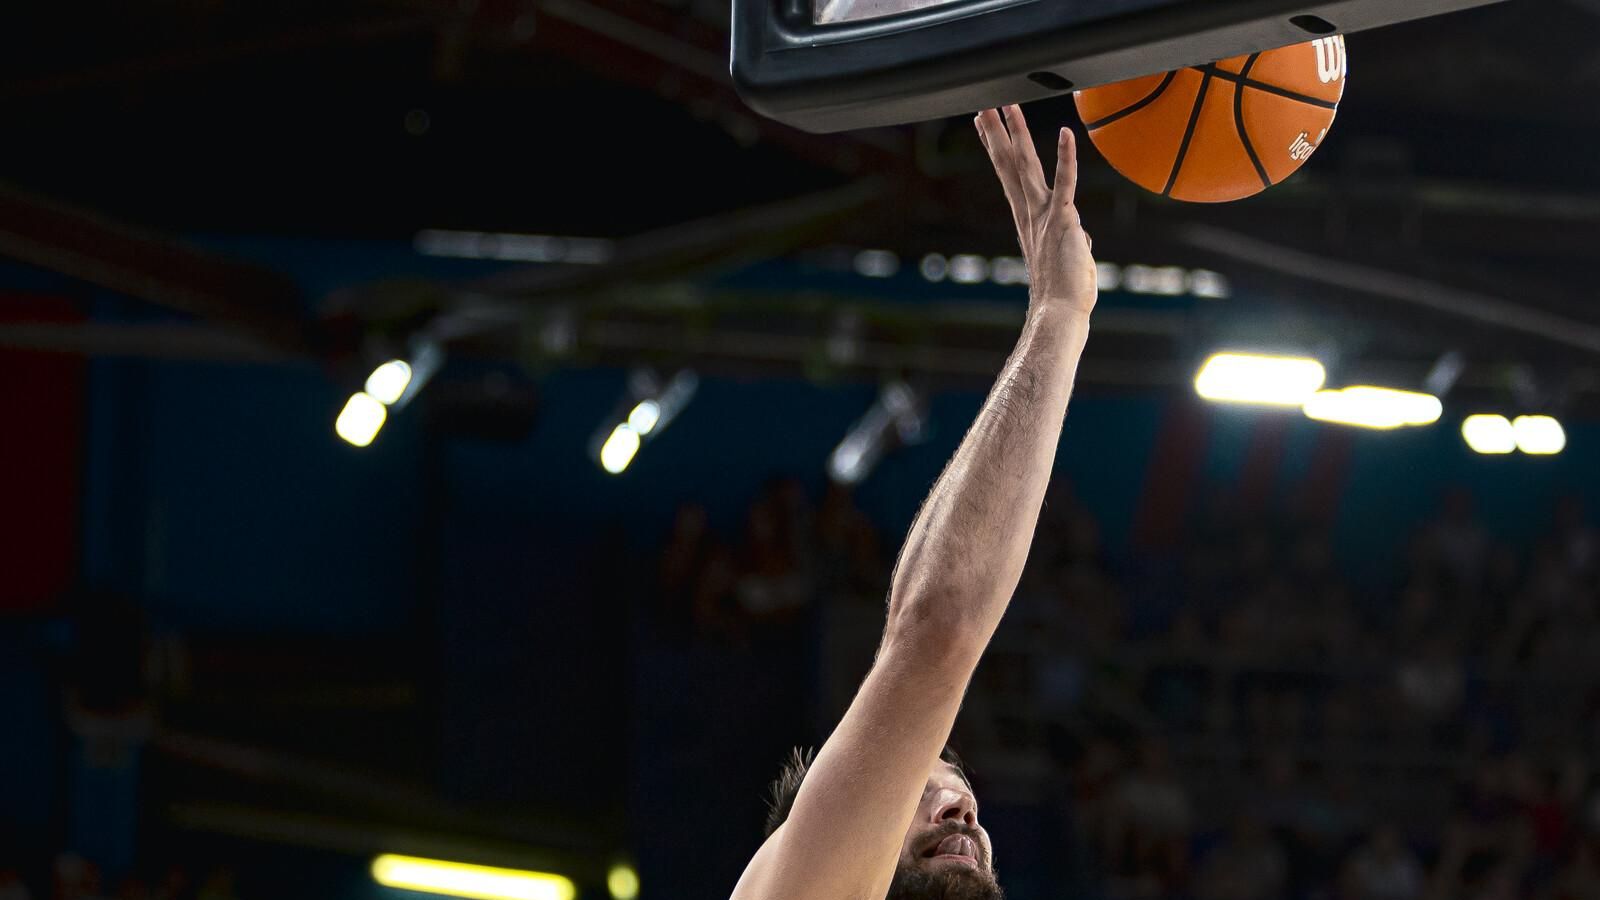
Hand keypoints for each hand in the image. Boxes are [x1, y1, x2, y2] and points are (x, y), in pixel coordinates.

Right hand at [975, 106, 1096, 315]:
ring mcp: (1044, 215)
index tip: (987, 126)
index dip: (997, 148)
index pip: (1009, 176)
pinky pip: (1065, 182)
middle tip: (984, 107)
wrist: (1059, 312)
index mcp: (1027, 220)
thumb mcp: (1068, 257)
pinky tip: (1066, 133)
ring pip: (1026, 166)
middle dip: (996, 134)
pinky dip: (1066, 158)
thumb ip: (1072, 238)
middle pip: (1008, 165)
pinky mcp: (1063, 219)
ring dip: (1017, 134)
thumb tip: (1081, 236)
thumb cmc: (1064, 292)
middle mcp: (1030, 213)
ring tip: (1007, 107)